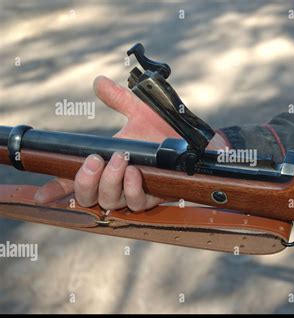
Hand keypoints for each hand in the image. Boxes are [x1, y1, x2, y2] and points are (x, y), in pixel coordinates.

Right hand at [34, 76, 226, 210]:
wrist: (195, 142)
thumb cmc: (165, 129)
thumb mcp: (139, 112)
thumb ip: (118, 100)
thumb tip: (99, 82)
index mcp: (106, 164)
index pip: (75, 179)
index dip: (58, 188)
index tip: (42, 194)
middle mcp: (116, 181)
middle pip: (87, 195)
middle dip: (85, 179)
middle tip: (94, 160)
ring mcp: (133, 192)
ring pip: (108, 200)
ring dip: (109, 181)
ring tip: (119, 160)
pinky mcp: (152, 198)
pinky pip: (135, 203)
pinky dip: (131, 188)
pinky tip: (135, 172)